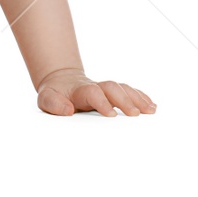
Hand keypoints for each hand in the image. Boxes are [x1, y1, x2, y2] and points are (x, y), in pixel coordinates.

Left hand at [36, 69, 155, 116]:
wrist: (61, 82)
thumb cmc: (55, 94)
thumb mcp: (46, 99)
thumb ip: (53, 103)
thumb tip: (68, 110)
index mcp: (79, 90)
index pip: (92, 92)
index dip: (102, 102)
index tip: (111, 114)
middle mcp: (95, 86)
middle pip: (112, 88)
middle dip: (125, 100)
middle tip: (136, 114)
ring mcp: (105, 89)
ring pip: (123, 89)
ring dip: (138, 98)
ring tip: (151, 110)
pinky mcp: (113, 93)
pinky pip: (129, 91)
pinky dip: (141, 97)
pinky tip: (152, 106)